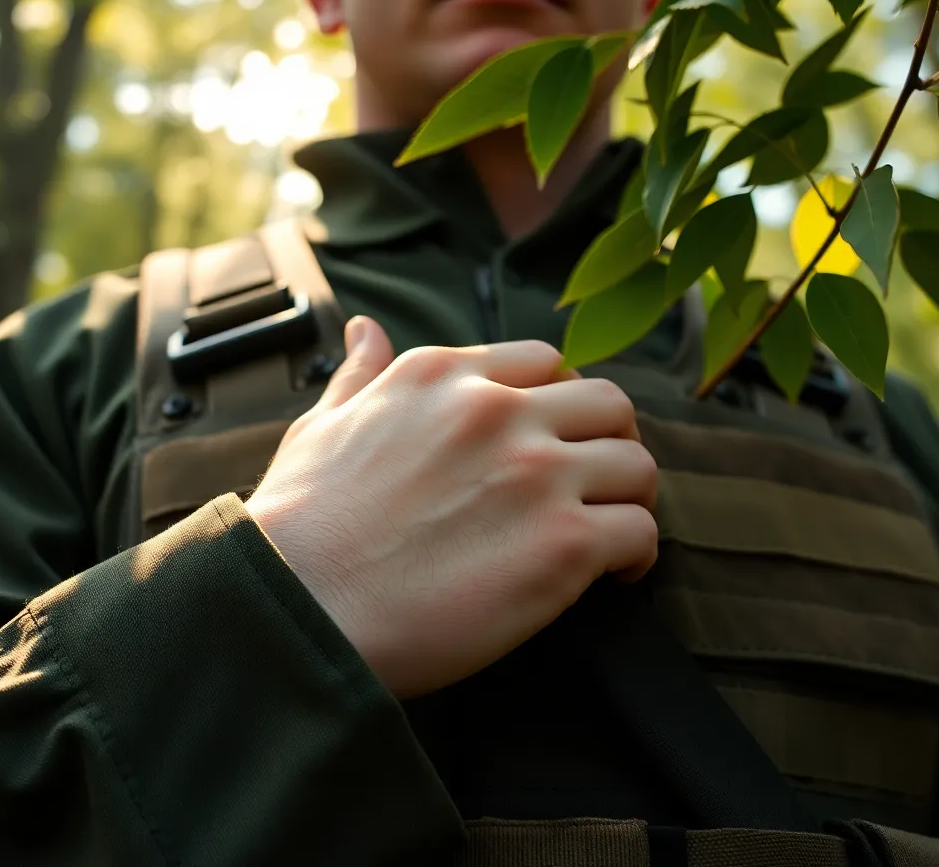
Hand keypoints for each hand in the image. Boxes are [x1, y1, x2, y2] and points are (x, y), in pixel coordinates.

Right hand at [245, 316, 658, 698]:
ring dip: (630, 498)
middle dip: (611, 441)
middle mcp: (498, 410)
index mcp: (442, 376)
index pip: (543, 362)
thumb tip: (364, 328)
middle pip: (607, 403)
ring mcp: (537, 473)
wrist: (296, 610)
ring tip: (611, 531)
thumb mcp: (321, 428)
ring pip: (637, 463)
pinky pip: (641, 530)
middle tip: (598, 484)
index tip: (556, 441)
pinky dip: (638, 554)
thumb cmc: (299, 527)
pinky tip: (615, 575)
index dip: (560, 403)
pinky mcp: (564, 544)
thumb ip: (359, 376)